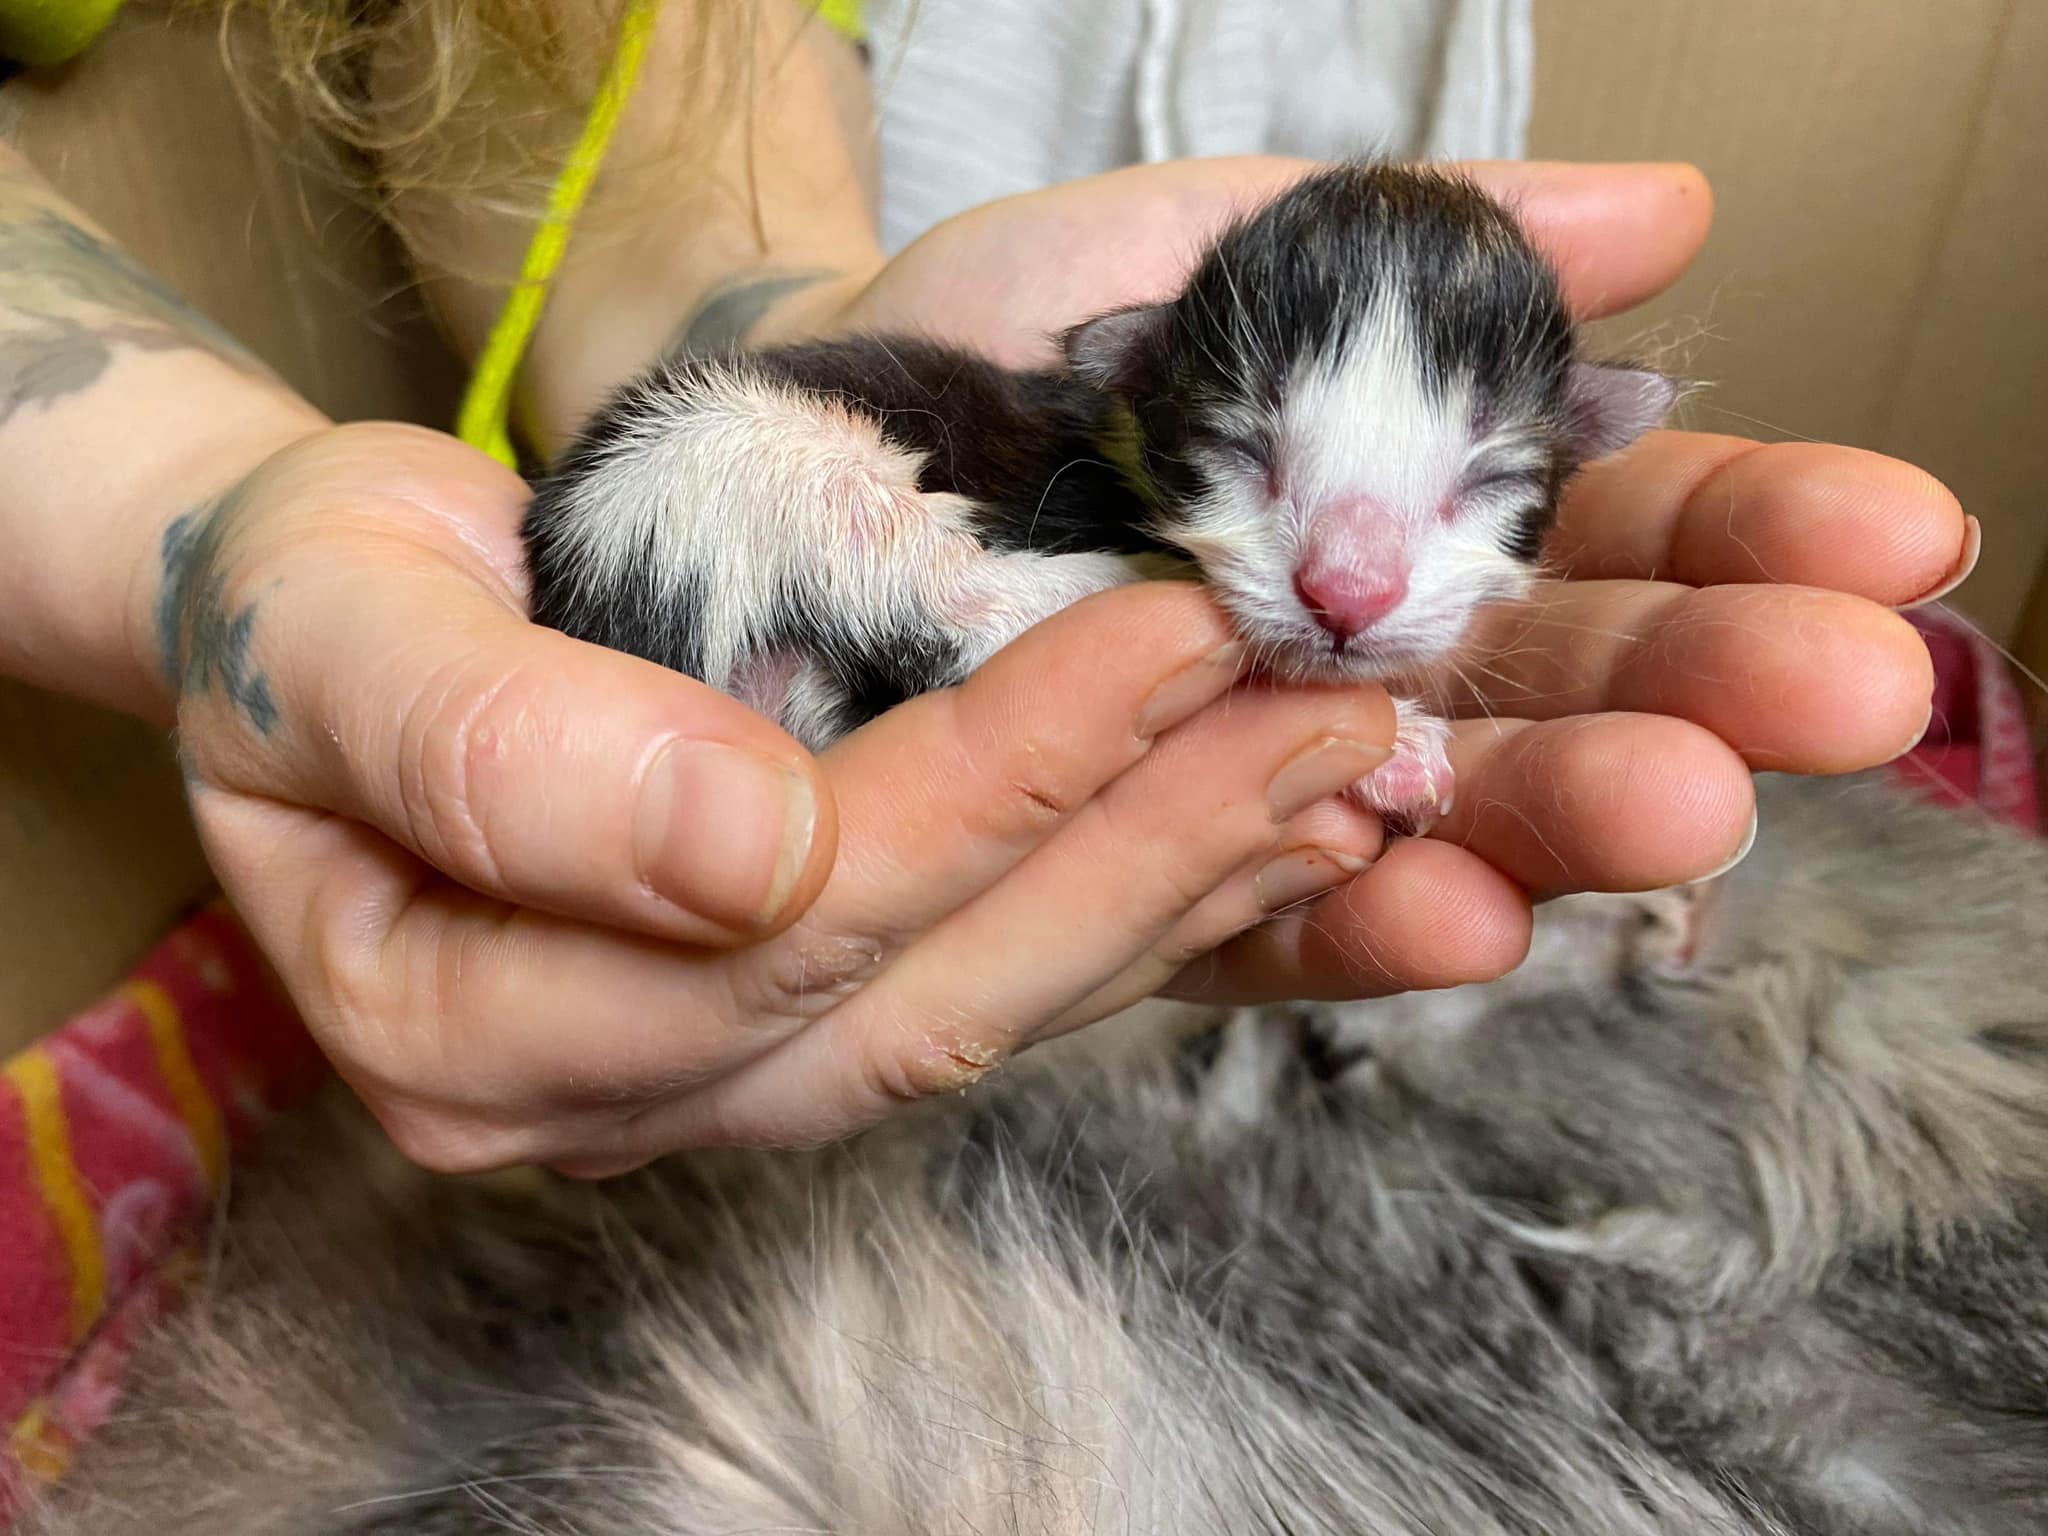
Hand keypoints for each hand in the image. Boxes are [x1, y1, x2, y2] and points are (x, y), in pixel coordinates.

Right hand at [170, 425, 1398, 1169]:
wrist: (322, 614)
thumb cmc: (303, 601)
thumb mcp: (324, 621)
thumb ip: (489, 747)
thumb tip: (742, 850)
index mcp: (465, 1023)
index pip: (777, 924)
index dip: (986, 784)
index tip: (1162, 629)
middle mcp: (605, 1094)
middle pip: (917, 997)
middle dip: (1142, 850)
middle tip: (1329, 708)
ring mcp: (710, 1076)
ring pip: (979, 1015)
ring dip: (1178, 890)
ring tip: (1342, 767)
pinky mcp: (796, 1019)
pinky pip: (991, 986)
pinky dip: (1145, 912)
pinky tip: (1268, 834)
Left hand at [783, 158, 1966, 1001]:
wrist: (762, 494)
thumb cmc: (973, 368)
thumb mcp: (1182, 255)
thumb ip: (1404, 249)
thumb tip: (1668, 208)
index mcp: (1392, 518)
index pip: (1600, 531)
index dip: (1741, 532)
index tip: (1886, 533)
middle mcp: (1352, 668)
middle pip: (1556, 688)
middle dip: (1700, 683)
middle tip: (1846, 686)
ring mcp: (1253, 799)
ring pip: (1439, 822)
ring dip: (1560, 817)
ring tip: (1679, 804)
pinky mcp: (1139, 906)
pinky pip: (1257, 930)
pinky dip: (1355, 925)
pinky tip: (1460, 917)